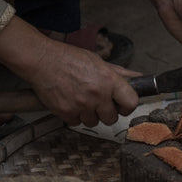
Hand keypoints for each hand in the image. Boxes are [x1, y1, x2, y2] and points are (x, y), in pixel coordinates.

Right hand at [0, 17, 139, 126]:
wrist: (42, 60)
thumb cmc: (70, 59)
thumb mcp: (99, 62)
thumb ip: (120, 74)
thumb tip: (139, 78)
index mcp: (109, 80)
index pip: (131, 103)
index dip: (127, 107)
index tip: (122, 106)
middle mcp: (97, 94)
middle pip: (112, 118)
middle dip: (106, 113)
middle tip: (98, 103)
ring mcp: (82, 105)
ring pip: (94, 122)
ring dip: (89, 115)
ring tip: (82, 100)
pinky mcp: (66, 112)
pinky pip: (77, 123)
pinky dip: (74, 115)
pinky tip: (71, 102)